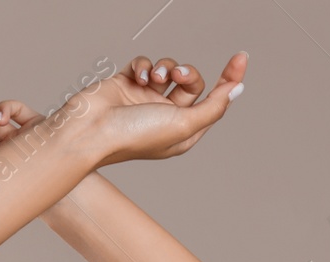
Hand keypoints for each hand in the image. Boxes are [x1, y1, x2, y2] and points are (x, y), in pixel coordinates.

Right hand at [76, 52, 246, 167]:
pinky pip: (144, 64)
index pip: (214, 102)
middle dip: (188, 73)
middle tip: (177, 74)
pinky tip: (137, 76)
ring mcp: (145, 100)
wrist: (88, 131)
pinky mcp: (127, 85)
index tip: (240, 58)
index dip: (229, 80)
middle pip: (192, 83)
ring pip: (168, 70)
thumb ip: (213, 107)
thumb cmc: (132, 136)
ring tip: (153, 77)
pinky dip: (143, 66)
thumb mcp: (183, 125)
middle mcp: (165, 116)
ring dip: (165, 67)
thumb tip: (237, 90)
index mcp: (182, 132)